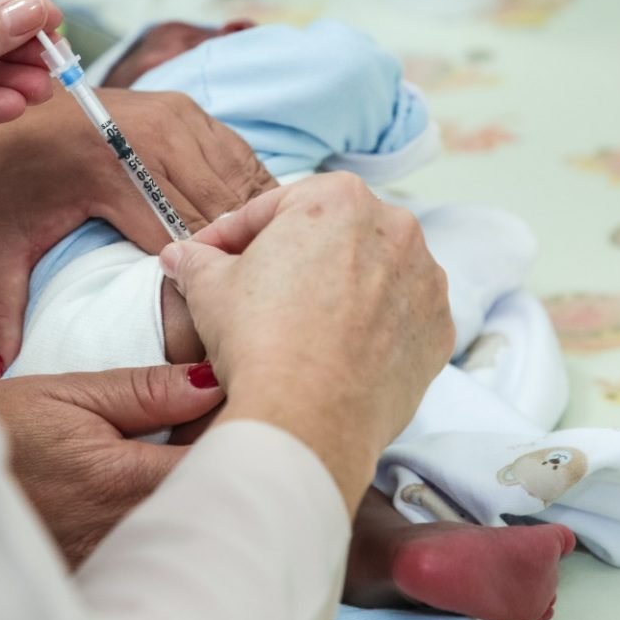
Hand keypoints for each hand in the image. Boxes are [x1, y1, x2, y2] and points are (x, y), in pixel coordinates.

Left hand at [0, 88, 276, 377]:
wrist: (1, 104)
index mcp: (110, 171)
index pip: (180, 247)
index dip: (196, 296)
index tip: (202, 342)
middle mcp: (154, 136)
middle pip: (220, 220)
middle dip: (229, 269)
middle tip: (238, 319)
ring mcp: (178, 117)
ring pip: (240, 190)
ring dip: (247, 235)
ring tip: (250, 282)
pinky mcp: (190, 110)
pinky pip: (240, 162)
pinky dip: (247, 202)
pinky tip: (246, 241)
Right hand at [0, 364, 226, 565]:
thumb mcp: (65, 395)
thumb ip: (143, 391)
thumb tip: (210, 380)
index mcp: (125, 481)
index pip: (223, 459)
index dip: (242, 428)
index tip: (235, 401)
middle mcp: (130, 533)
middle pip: (217, 500)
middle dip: (228, 462)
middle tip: (210, 426)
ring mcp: (117, 564)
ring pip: (192, 527)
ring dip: (200, 491)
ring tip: (178, 455)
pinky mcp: (104, 580)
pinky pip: (160, 550)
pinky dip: (171, 521)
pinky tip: (151, 494)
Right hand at [158, 173, 454, 502]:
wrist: (307, 420)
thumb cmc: (260, 342)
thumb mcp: (209, 289)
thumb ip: (197, 260)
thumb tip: (180, 256)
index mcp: (338, 200)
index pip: (273, 209)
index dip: (232, 235)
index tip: (210, 255)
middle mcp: (395, 228)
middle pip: (330, 235)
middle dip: (292, 257)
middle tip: (253, 290)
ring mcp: (425, 280)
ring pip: (372, 272)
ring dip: (339, 288)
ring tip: (300, 324)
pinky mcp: (438, 329)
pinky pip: (399, 316)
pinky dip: (374, 326)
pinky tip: (338, 349)